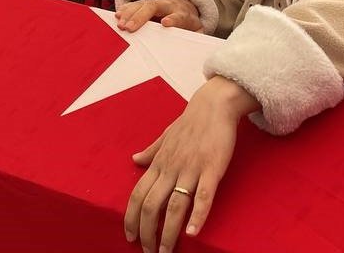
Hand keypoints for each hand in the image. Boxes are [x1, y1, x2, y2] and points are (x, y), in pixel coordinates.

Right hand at [115, 0, 201, 32]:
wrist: (186, 3)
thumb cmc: (189, 21)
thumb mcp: (199, 30)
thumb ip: (199, 39)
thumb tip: (200, 52)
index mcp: (182, 13)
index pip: (178, 15)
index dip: (173, 19)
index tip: (165, 23)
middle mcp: (168, 5)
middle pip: (153, 6)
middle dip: (140, 16)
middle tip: (129, 27)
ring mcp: (155, 3)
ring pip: (141, 4)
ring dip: (129, 13)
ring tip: (120, 24)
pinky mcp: (146, 4)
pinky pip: (134, 4)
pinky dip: (125, 9)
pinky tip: (117, 15)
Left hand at [125, 77, 259, 252]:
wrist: (214, 105)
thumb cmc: (190, 122)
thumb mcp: (165, 136)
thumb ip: (150, 150)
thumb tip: (134, 159)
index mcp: (159, 163)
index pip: (138, 195)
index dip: (131, 217)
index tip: (129, 236)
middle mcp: (171, 168)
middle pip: (151, 205)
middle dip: (147, 232)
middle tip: (147, 252)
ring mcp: (191, 169)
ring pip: (174, 206)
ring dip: (167, 232)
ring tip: (165, 252)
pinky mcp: (212, 169)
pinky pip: (203, 196)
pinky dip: (197, 216)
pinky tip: (192, 233)